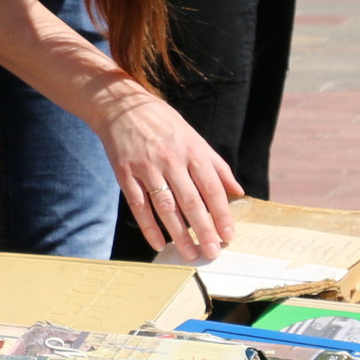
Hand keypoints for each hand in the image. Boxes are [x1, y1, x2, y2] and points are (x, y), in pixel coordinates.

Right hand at [93, 87, 240, 261]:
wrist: (121, 106)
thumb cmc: (162, 123)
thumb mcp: (194, 137)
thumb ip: (217, 165)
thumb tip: (238, 191)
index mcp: (192, 150)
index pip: (211, 188)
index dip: (221, 213)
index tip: (229, 234)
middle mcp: (171, 159)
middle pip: (191, 201)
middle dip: (204, 230)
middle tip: (213, 252)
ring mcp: (146, 166)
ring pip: (166, 207)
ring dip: (179, 234)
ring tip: (190, 253)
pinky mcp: (125, 172)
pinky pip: (138, 205)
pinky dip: (148, 226)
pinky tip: (159, 243)